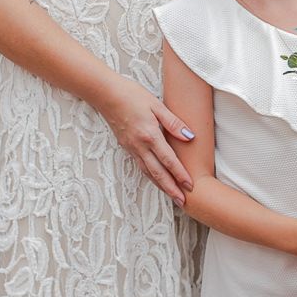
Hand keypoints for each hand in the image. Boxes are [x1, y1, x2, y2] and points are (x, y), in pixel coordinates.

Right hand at [101, 76, 194, 205]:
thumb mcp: (156, 105)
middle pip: (157, 173)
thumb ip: (173, 123)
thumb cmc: (132, 95)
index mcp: (150, 135)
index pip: (168, 160)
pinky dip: (150, 176)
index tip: (190, 186)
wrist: (106, 94)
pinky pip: (141, 165)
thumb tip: (189, 137)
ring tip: (172, 195)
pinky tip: (156, 179)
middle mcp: (139, 146)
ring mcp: (131, 148)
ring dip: (161, 186)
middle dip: (171, 189)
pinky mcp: (126, 147)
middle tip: (183, 202)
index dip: (180, 175)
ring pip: (148, 172)